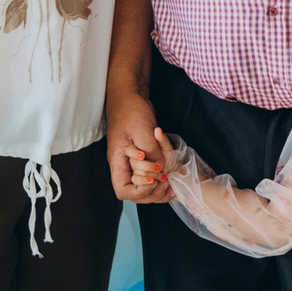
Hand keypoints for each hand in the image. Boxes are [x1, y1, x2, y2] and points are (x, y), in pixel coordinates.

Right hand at [105, 87, 169, 202]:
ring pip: (143, 188)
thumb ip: (152, 152)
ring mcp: (131, 163)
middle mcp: (123, 165)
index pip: (123, 190)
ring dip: (158, 189)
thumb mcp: (143, 131)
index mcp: (118, 161)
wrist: (128, 96)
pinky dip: (161, 181)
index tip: (154, 179)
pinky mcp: (141, 159)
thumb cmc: (131, 110)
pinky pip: (148, 177)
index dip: (140, 190)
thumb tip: (162, 169)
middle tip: (167, 180)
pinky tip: (173, 178)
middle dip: (152, 191)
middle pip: (135, 193)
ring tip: (172, 182)